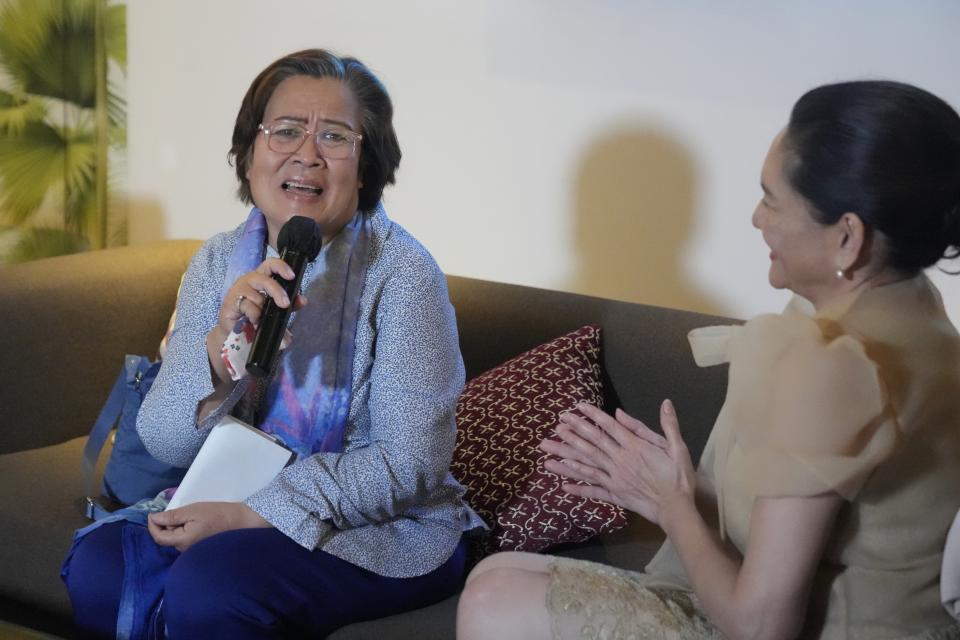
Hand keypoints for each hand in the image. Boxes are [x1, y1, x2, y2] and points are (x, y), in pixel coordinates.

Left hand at [147, 502, 270, 551]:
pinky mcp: (198, 548)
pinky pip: (184, 540)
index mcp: (182, 541)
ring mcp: (192, 550)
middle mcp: (185, 550)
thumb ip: (171, 516)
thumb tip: (153, 518)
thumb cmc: (217, 514)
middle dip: (165, 525)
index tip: (152, 513)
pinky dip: (182, 530)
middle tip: (175, 511)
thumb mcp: (192, 510)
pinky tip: (192, 522)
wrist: (240, 521)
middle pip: (166, 538)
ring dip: (174, 527)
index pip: (159, 537)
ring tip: (186, 515)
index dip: (152, 525)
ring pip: (175, 539)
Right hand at [216, 258, 307, 335]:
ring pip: (257, 297)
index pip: (271, 265)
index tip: (292, 276)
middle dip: (277, 291)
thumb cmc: (254, 314)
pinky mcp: (231, 300)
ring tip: (260, 318)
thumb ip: (290, 304)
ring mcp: (239, 289)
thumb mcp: (275, 309)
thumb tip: (303, 300)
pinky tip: (253, 321)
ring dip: (262, 310)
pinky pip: (248, 307)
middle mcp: (250, 280)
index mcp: (262, 278)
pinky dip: (254, 316)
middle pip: (264, 278)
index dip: (281, 267)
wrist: (234, 330)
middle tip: (285, 304)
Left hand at [539, 400, 695, 525]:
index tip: (577, 407)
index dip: (593, 416)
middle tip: (557, 424)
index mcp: (634, 447)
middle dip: (573, 432)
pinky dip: (578, 488)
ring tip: (549, 451)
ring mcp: (615, 479)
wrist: (677, 508)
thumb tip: (665, 403)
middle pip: (593, 443)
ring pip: (587, 466)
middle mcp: (620, 461)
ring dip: (567, 457)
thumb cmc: (679, 477)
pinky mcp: (615, 495)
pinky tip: (563, 485)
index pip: (609, 427)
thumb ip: (669, 425)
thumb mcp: (678, 448)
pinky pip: (594, 491)